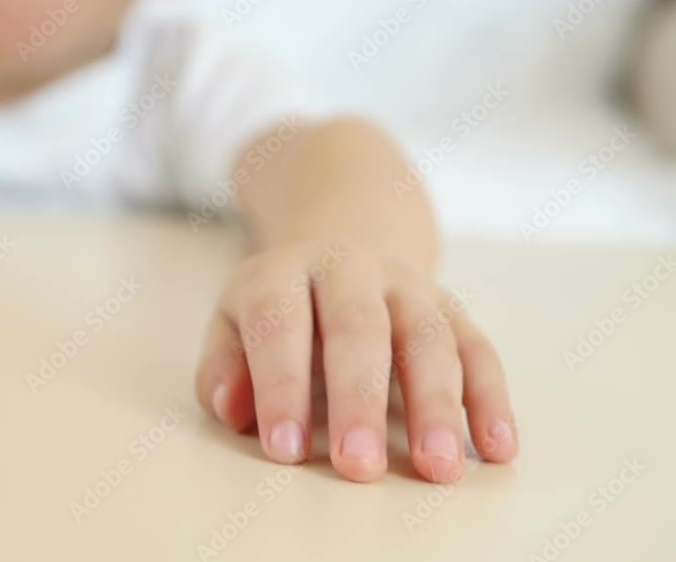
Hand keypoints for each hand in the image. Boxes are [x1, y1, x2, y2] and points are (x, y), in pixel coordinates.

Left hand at [194, 240, 517, 482]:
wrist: (339, 252)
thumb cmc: (280, 310)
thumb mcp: (233, 326)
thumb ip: (224, 369)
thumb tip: (234, 411)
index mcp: (284, 273)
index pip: (279, 324)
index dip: (280, 387)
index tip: (285, 450)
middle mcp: (349, 269)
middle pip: (359, 328)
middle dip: (360, 401)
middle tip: (359, 466)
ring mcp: (407, 285)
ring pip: (428, 338)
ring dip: (437, 406)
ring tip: (438, 468)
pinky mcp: (451, 309)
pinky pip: (478, 350)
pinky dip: (491, 399)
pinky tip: (497, 447)